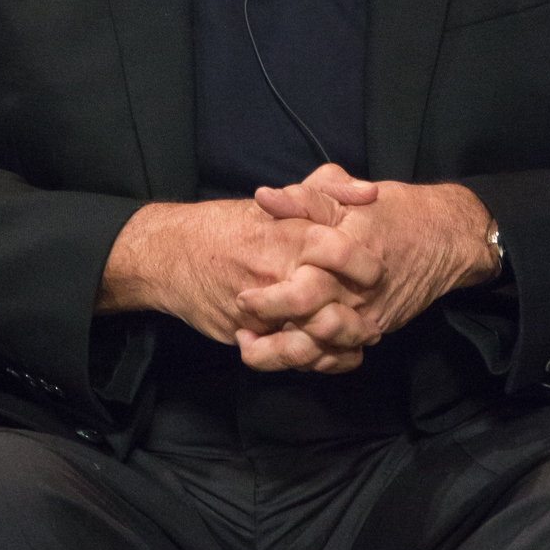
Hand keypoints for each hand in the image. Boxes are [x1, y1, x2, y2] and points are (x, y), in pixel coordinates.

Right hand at [97, 195, 383, 372]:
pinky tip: (326, 353)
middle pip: (330, 302)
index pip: (341, 250)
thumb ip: (327, 189)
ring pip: (310, 337)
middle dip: (356, 317)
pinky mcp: (243, 332)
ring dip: (337, 344)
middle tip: (373, 321)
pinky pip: (285, 356)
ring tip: (355, 341)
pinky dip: (311, 360)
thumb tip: (370, 192)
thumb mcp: (280, 198)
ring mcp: (259, 307)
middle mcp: (275, 271)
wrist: (170, 254)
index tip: (379, 274)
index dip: (367, 266)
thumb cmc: (231, 225)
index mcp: (288, 234)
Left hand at [239, 164, 497, 363]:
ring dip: (285, 353)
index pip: (303, 288)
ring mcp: (368, 315)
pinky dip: (314, 359)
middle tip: (243, 320)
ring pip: (323, 348)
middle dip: (271, 327)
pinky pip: (341, 356)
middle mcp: (357, 291)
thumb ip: (305, 197)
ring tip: (254, 345)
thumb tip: (263, 198)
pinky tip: (289, 348)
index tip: (241, 296)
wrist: (447, 238)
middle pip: (309, 321)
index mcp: (347, 253)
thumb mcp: (348, 194)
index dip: (269, 299)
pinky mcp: (376, 328)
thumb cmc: (394, 210)